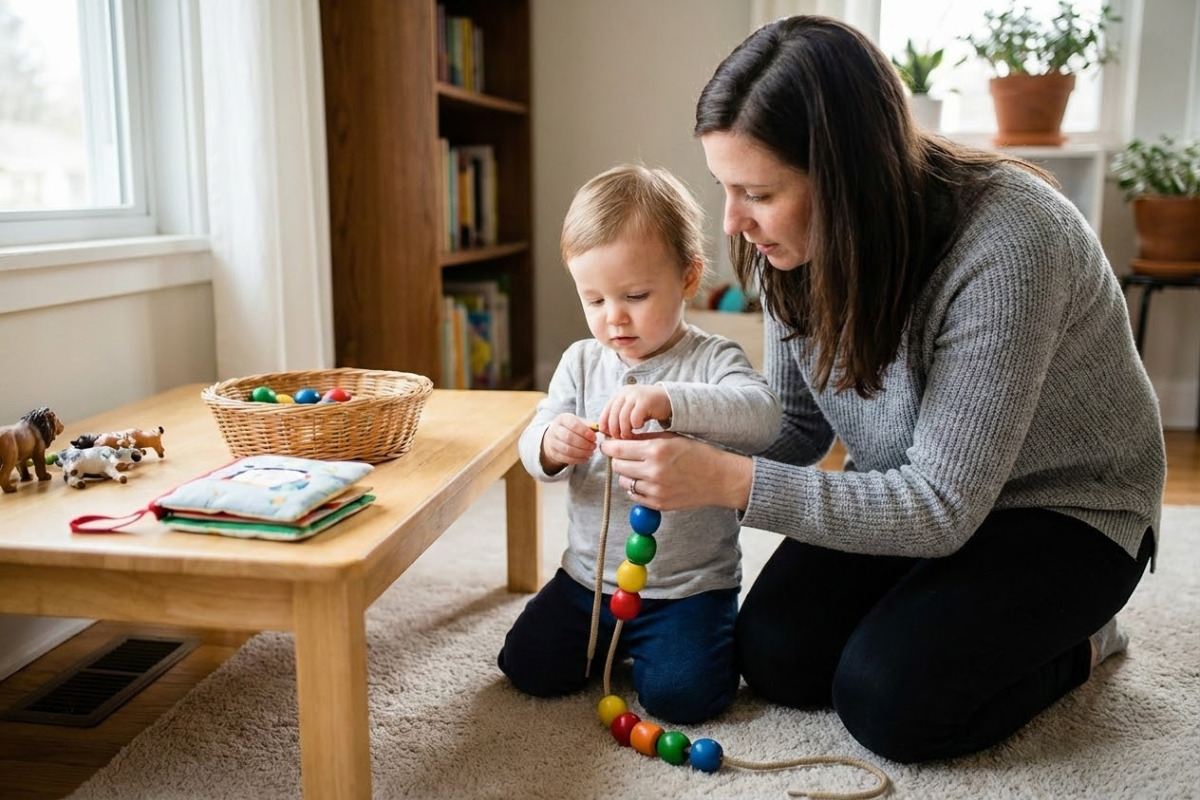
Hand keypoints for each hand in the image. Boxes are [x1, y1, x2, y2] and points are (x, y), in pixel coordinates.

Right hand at [540, 413, 598, 473]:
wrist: (554, 437)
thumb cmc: (571, 428)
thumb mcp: (579, 422)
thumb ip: (589, 425)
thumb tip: (600, 429)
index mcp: (563, 419)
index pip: (573, 424)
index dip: (585, 432)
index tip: (594, 438)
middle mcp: (555, 429)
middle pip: (569, 437)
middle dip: (584, 444)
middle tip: (594, 446)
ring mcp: (552, 442)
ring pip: (567, 450)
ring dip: (582, 453)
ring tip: (591, 452)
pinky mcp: (553, 454)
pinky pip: (566, 458)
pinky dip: (578, 460)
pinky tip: (586, 458)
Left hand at [598, 384, 671, 438]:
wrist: (669, 399)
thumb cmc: (648, 409)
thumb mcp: (631, 410)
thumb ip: (619, 417)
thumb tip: (605, 432)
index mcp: (620, 394)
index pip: (606, 410)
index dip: (604, 424)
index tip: (606, 435)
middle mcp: (626, 392)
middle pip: (613, 414)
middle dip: (614, 429)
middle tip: (618, 439)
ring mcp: (636, 395)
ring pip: (622, 417)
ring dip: (624, 429)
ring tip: (628, 436)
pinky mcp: (645, 401)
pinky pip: (635, 417)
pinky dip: (635, 425)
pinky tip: (640, 427)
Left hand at [600, 432, 753, 511]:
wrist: (719, 478)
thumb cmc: (697, 453)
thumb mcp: (672, 437)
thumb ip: (644, 438)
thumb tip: (619, 439)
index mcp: (656, 450)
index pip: (618, 449)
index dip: (608, 446)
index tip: (607, 444)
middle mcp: (653, 471)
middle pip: (618, 466)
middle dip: (618, 459)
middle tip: (624, 455)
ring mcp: (655, 490)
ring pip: (624, 482)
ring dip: (627, 475)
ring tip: (639, 468)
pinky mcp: (659, 504)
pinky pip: (634, 496)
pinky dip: (636, 488)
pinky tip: (647, 480)